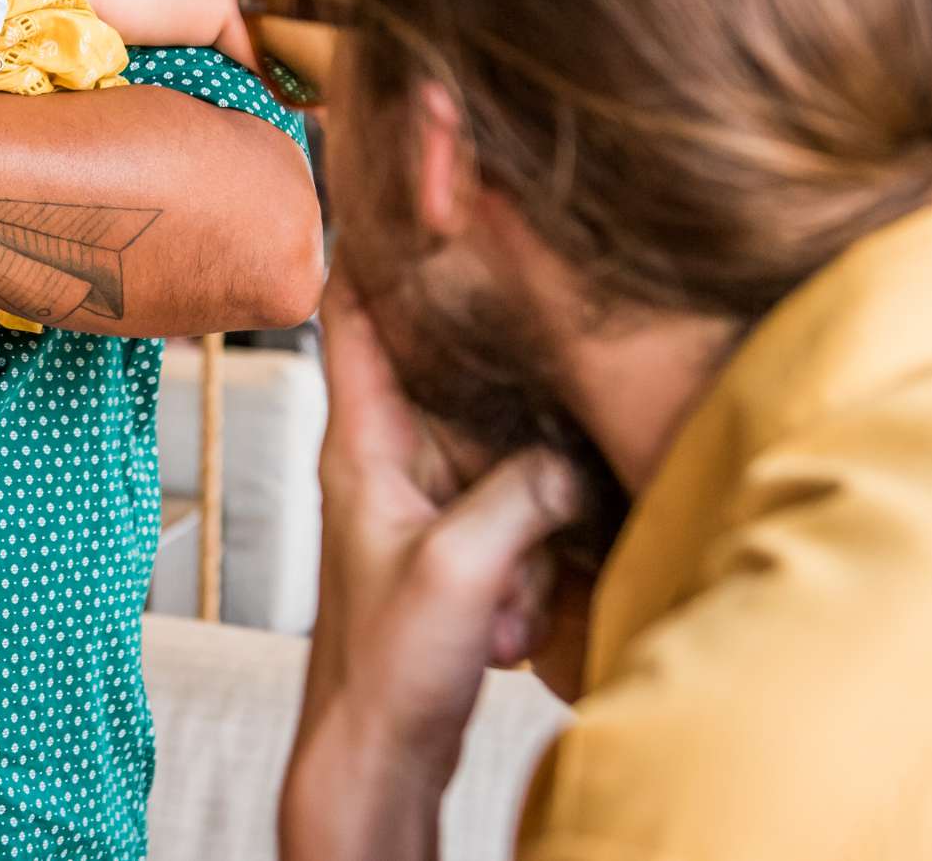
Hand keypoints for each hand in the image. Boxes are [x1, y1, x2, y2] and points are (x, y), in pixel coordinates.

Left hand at [278, 276, 579, 860]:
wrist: (376, 763)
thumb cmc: (383, 668)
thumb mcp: (460, 566)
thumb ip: (522, 493)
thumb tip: (575, 458)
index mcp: (360, 440)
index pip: (356, 311)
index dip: (375, 240)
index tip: (405, 170)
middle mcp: (390, 455)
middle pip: (458, 371)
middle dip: (510, 405)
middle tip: (526, 434)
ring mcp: (428, 499)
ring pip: (506, 449)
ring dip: (528, 519)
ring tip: (496, 600)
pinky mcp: (463, 542)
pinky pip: (522, 510)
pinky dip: (531, 560)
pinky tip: (508, 625)